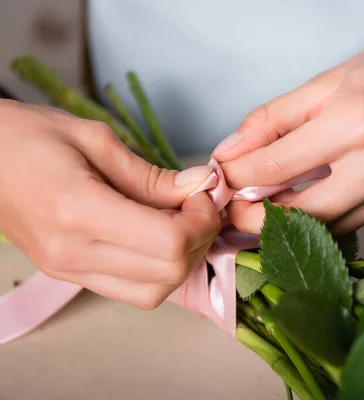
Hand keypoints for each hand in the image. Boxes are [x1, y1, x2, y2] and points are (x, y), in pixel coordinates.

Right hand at [0, 100, 220, 308]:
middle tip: (197, 207)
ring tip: (180, 223)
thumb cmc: (27, 136)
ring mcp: (67, 271)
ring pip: (153, 292)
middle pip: (168, 273)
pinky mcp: (67, 276)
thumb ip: (151, 175)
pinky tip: (157, 237)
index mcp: (78, 210)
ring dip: (181, 261)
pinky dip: (157, 270)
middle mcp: (72, 253)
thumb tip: (198, 188)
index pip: (169, 241)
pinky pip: (130, 290)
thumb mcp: (94, 139)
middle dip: (199, 240)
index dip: (201, 221)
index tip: (202, 195)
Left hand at [214, 0, 363, 233]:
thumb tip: (233, 150)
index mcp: (355, 123)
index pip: (276, 166)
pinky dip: (319, 219)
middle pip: (300, 213)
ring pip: (325, 226)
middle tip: (231, 206)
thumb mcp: (327, 80)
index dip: (236, 177)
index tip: (217, 177)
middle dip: (254, 215)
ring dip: (286, 223)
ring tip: (259, 207)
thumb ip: (275, 118)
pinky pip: (350, 222)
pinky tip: (300, 205)